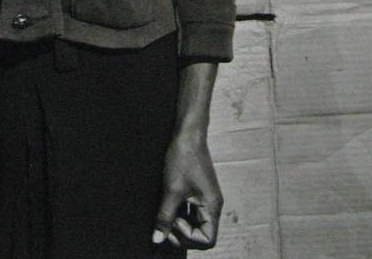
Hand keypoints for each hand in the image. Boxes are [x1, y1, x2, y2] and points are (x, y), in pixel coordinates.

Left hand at [153, 131, 222, 249]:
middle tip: (166, 221)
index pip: (207, 239)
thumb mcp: (172, 190)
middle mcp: (212, 204)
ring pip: (195, 222)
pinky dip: (179, 212)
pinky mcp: (197, 190)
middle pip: (202, 233)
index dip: (188, 237)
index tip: (174, 221)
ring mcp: (205, 197)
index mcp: (212, 206)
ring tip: (165, 212)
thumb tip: (158, 239)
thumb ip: (166, 217)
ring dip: (180, 222)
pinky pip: (191, 210)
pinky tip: (167, 204)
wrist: (186, 132)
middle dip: (183, 233)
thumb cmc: (184, 156)